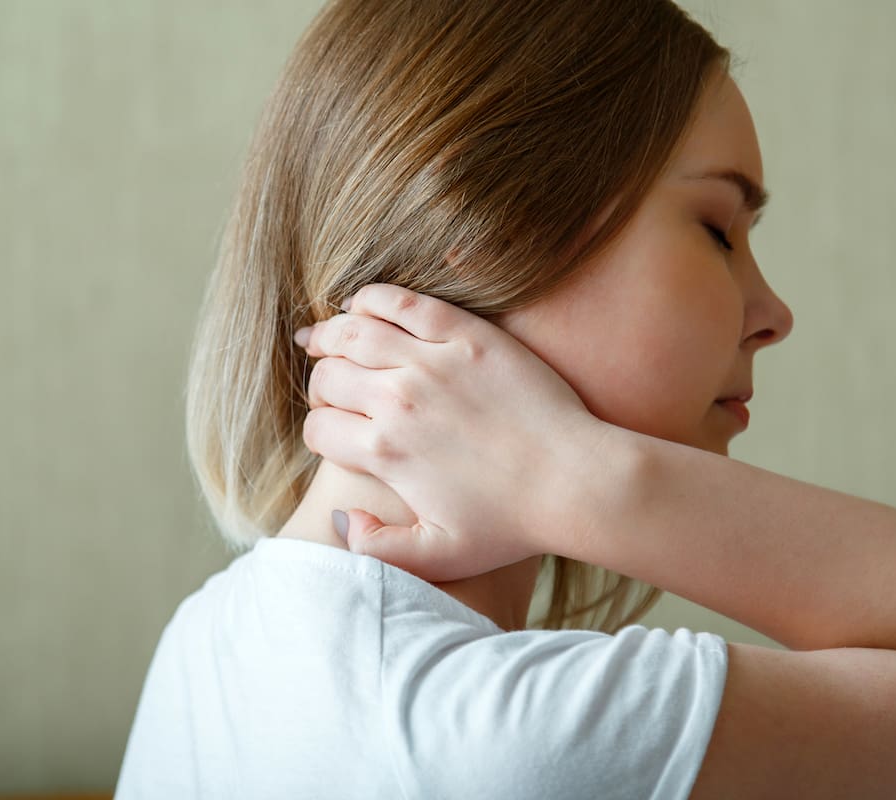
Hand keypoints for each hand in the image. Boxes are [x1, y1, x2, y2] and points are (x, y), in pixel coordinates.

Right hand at [295, 284, 609, 580]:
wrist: (576, 482)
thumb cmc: (512, 524)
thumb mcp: (439, 556)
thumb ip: (379, 549)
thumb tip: (343, 516)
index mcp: (386, 452)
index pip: (319, 429)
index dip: (319, 432)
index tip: (333, 432)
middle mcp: (398, 401)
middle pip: (329, 378)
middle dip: (320, 384)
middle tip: (328, 387)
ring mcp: (432, 362)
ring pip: (354, 333)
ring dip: (329, 335)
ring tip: (321, 339)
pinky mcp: (467, 334)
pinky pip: (402, 302)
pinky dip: (371, 300)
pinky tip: (361, 306)